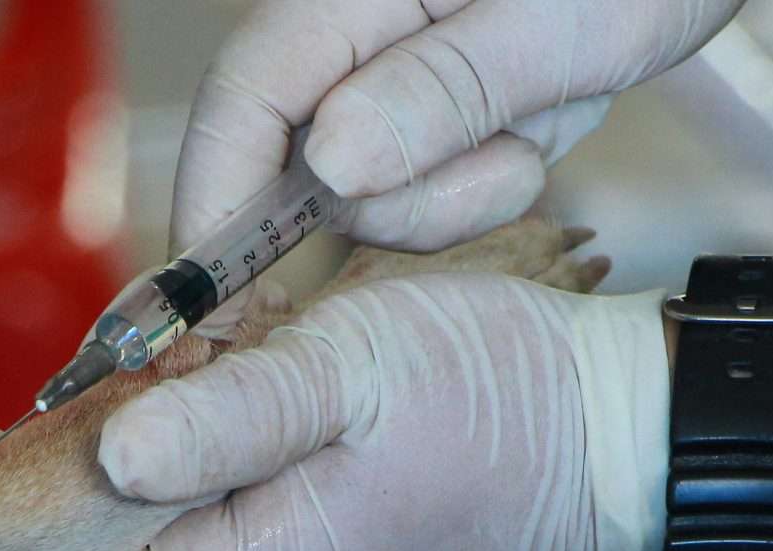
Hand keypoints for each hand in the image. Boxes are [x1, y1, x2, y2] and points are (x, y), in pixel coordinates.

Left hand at [29, 274, 668, 550]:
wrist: (630, 447)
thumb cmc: (503, 398)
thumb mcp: (351, 365)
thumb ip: (226, 415)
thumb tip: (102, 457)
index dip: (25, 541)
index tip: (7, 447)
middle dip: (103, 487)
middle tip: (123, 378)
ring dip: (176, 479)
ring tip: (215, 382)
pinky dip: (234, 490)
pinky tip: (269, 417)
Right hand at [177, 0, 745, 251]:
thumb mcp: (554, 26)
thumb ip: (441, 93)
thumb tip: (331, 166)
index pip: (243, 98)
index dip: (219, 202)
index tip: (217, 301)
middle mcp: (355, 31)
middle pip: (300, 162)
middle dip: (398, 201)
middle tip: (507, 156)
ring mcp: (394, 74)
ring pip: (367, 191)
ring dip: (457, 192)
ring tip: (536, 121)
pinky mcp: (437, 108)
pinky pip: (427, 188)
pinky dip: (483, 183)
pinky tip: (537, 124)